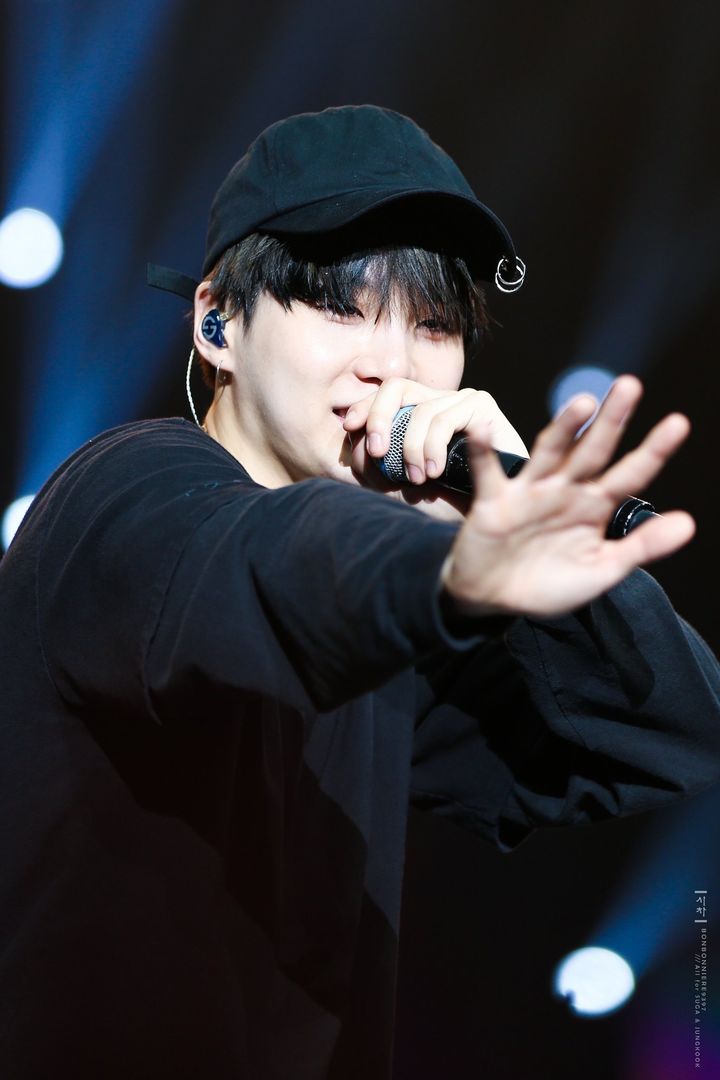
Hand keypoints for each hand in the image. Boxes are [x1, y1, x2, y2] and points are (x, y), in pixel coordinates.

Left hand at [343, 378, 527, 519]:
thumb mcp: (395, 483)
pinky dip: (434, 447)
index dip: (365, 405)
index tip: (349, 426)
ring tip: (418, 479)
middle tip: (377, 452)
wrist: (484, 517)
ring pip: (421, 411)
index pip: (386, 395)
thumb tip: (356, 435)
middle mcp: (439, 401)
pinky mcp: (483, 407)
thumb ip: (372, 461)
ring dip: (412, 448)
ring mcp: (463, 401)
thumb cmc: (442, 503)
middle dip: (379, 417)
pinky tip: (436, 471)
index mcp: (418, 413)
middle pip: (397, 387)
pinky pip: (445, 419)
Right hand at [440, 375, 694, 619]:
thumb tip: (688, 524)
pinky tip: (484, 429)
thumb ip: (642, 546)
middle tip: (629, 386)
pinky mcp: (494, 500)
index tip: (677, 424)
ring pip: (549, 453)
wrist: (494, 599)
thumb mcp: (602, 570)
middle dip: (611, 421)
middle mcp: (566, 491)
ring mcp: (530, 492)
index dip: (653, 451)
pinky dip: (484, 450)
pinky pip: (489, 472)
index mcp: (595, 506)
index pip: (630, 474)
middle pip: (592, 451)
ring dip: (563, 428)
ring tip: (582, 405)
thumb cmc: (547, 584)